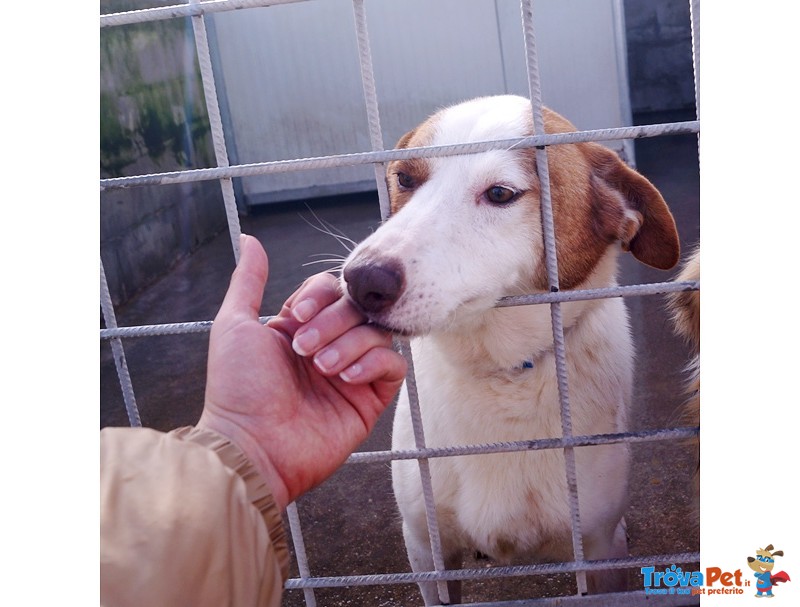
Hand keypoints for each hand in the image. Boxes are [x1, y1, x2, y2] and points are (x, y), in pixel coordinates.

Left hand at [198, 235, 406, 509]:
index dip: (320, 296)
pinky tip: (347, 377)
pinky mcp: (370, 400)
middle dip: (333, 322)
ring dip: (350, 343)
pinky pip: (393, 367)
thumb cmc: (238, 389)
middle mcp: (329, 345)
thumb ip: (249, 281)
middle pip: (357, 307)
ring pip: (377, 332)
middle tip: (304, 349)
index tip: (296, 316)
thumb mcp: (234, 325)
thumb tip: (250, 239)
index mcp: (301, 327)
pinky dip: (374, 363)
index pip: (331, 289)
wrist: (252, 446)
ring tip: (322, 368)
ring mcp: (352, 372)